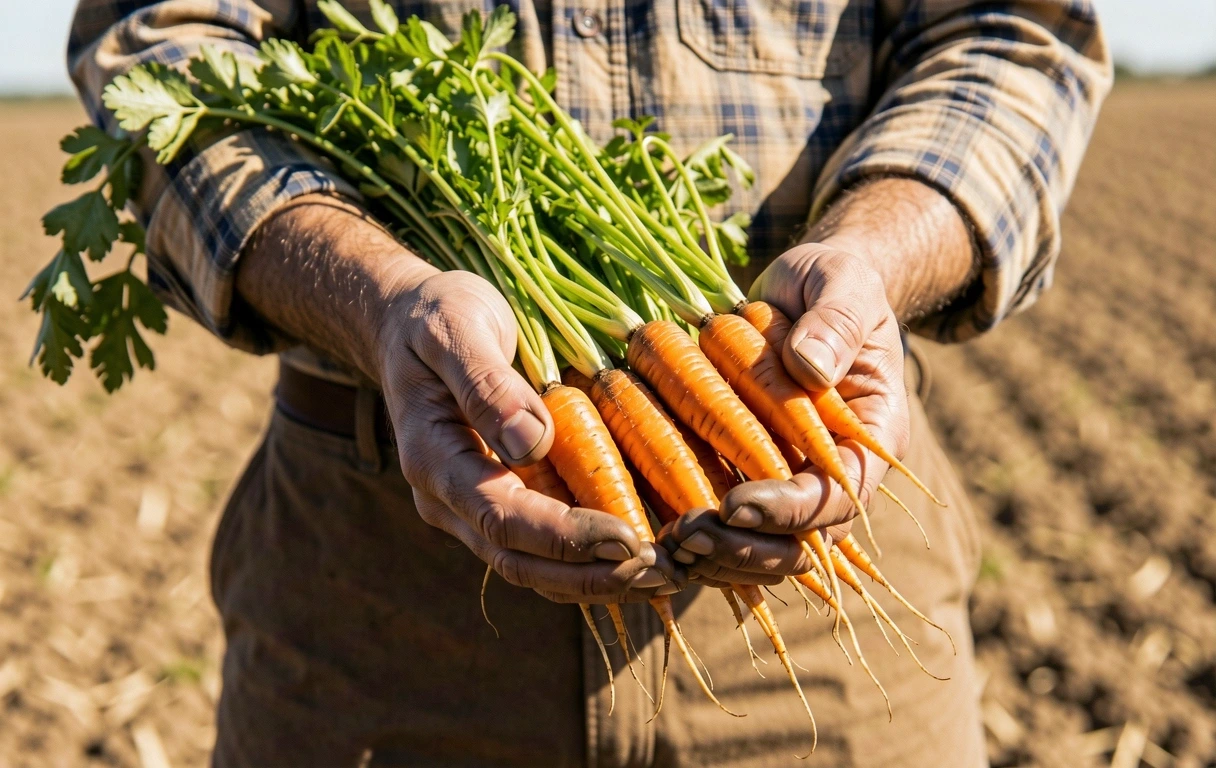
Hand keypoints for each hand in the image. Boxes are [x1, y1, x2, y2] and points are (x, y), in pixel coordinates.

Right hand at [379, 270, 678, 603]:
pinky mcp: (495, 502)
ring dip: (594, 581)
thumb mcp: (457, 328)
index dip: (566, 537)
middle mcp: (447, 498)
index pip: (502, 517)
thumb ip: (487, 384)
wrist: (408, 321)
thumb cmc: (437, 315)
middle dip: (590, 576)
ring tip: (663, 578)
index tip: (629, 539)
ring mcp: (469, 507)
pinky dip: (587, 563)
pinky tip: (638, 560)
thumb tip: (532, 443)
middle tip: (661, 573)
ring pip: (531, 568)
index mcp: (434, 459)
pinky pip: (540, 549)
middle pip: (518, 561)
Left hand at [662, 244, 909, 579]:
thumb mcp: (841, 284)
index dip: (788, 512)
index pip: (838, 498)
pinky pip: (729, 527)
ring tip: (667, 544)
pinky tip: (656, 534)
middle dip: (744, 549)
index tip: (734, 504)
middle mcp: (832, 471)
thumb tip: (808, 367)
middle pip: (799, 544)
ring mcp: (789, 479)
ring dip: (716, 557)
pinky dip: (697, 538)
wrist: (805, 289)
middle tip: (688, 536)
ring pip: (761, 550)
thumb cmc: (832, 281)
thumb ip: (833, 322)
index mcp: (870, 436)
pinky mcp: (748, 474)